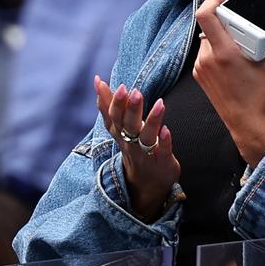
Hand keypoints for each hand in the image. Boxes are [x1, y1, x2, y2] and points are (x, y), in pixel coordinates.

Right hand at [95, 77, 180, 222]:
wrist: (146, 185)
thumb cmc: (134, 149)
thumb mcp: (119, 128)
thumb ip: (109, 105)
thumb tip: (97, 80)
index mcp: (120, 133)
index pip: (112, 116)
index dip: (111, 101)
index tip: (111, 84)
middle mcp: (131, 142)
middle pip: (127, 125)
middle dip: (129, 108)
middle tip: (134, 91)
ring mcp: (146, 153)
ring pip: (146, 136)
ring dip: (152, 120)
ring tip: (160, 103)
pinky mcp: (162, 161)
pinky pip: (163, 151)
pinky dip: (165, 142)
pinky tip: (167, 130)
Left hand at [194, 0, 264, 165]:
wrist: (250, 127)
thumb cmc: (261, 100)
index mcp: (223, 54)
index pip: (206, 14)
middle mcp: (207, 59)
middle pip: (210, 24)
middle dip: (227, 20)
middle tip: (245, 21)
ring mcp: (201, 68)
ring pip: (208, 37)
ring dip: (223, 35)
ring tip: (243, 44)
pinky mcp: (200, 75)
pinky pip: (206, 52)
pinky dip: (218, 49)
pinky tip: (235, 58)